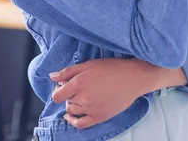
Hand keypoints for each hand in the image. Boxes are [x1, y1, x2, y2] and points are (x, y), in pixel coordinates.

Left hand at [50, 58, 187, 128]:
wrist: (135, 77)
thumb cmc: (115, 68)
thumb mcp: (91, 64)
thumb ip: (69, 71)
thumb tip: (52, 77)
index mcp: (79, 83)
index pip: (57, 95)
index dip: (59, 90)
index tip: (65, 86)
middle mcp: (83, 97)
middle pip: (66, 101)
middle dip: (69, 95)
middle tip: (80, 87)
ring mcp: (91, 109)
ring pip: (72, 111)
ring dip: (73, 104)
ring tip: (83, 96)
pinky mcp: (99, 117)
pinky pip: (80, 124)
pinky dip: (73, 121)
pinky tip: (71, 117)